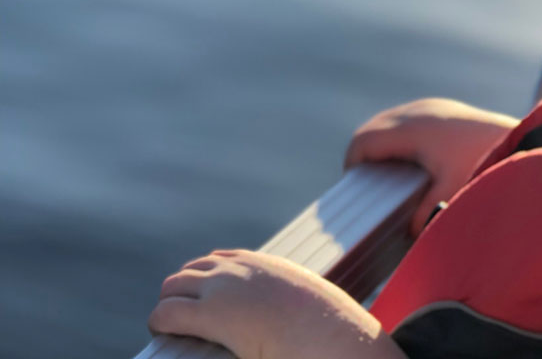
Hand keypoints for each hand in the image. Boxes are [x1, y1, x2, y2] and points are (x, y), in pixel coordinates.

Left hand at [148, 249, 405, 358]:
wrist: (329, 333)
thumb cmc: (328, 329)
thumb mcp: (312, 304)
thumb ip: (295, 303)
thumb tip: (304, 318)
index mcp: (265, 265)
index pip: (223, 258)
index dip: (208, 277)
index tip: (205, 293)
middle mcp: (239, 269)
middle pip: (193, 269)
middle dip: (183, 289)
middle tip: (182, 313)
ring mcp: (222, 288)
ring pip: (174, 285)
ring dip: (170, 302)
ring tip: (170, 324)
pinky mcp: (209, 314)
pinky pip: (167, 312)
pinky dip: (161, 321)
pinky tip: (162, 332)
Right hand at [344, 98, 517, 235]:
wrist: (525, 140)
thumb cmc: (485, 166)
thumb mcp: (450, 195)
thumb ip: (422, 217)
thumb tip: (406, 233)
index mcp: (410, 129)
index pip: (363, 142)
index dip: (353, 166)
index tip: (353, 191)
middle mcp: (416, 111)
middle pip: (372, 130)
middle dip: (365, 157)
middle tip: (368, 189)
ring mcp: (432, 107)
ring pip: (390, 123)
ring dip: (384, 147)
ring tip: (388, 178)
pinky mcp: (445, 109)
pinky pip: (409, 121)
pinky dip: (401, 140)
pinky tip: (413, 164)